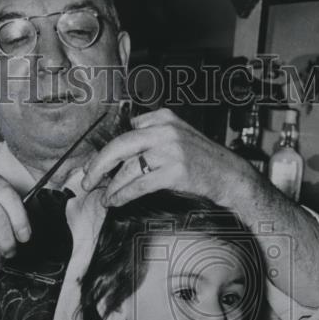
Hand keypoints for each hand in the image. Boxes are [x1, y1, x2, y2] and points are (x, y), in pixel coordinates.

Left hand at [80, 107, 256, 207]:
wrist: (231, 175)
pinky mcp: (175, 171)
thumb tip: (119, 158)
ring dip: (112, 186)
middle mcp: (165, 130)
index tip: (95, 165)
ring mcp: (171, 149)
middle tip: (86, 180)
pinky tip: (116, 201)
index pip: (126, 132)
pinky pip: (139, 184)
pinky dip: (123, 195)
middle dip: (98, 165)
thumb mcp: (177, 139)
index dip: (107, 151)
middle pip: (119, 145)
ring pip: (128, 168)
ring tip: (105, 197)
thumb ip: (151, 141)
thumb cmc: (203, 162)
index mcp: (163, 118)